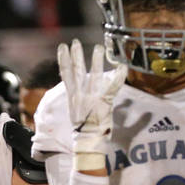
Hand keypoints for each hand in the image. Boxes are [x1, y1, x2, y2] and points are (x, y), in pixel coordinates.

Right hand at [57, 39, 127, 170]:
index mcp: (72, 97)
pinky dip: (118, 77)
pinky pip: (113, 87)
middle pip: (76, 72)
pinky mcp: (104, 103)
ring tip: (98, 48)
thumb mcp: (75, 113)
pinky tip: (122, 66)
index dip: (63, 60)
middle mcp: (80, 96)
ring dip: (96, 61)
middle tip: (75, 42)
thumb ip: (76, 100)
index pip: (65, 75)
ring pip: (94, 76)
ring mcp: (92, 99)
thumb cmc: (82, 131)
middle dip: (76, 56)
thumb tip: (76, 93)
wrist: (87, 143)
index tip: (62, 47)